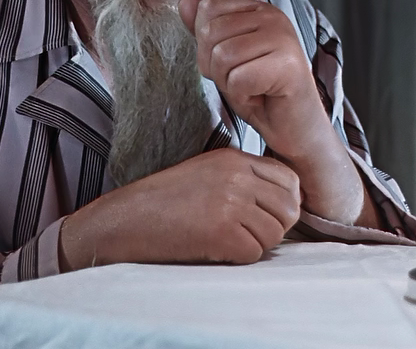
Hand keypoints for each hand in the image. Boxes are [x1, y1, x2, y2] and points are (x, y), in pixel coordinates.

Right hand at [58, 148, 300, 270]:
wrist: (126, 218)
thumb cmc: (164, 201)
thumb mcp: (208, 173)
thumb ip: (244, 179)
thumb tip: (283, 201)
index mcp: (235, 158)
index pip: (290, 179)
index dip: (286, 203)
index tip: (269, 216)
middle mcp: (237, 176)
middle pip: (289, 209)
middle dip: (274, 228)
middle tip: (246, 234)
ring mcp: (231, 202)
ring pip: (275, 234)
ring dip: (255, 244)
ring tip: (224, 240)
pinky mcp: (222, 231)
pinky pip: (254, 253)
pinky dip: (238, 258)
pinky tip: (213, 248)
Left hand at [178, 0, 378, 228]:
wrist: (294, 128)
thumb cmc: (261, 92)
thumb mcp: (225, 57)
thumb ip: (205, 29)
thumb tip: (184, 1)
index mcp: (258, 9)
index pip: (209, 7)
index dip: (206, 41)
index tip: (230, 61)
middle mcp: (273, 17)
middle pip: (211, 32)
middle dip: (215, 66)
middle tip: (241, 79)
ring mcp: (283, 38)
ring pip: (222, 56)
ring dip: (228, 82)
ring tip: (250, 87)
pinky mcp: (288, 65)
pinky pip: (238, 79)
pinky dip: (241, 96)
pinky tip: (259, 97)